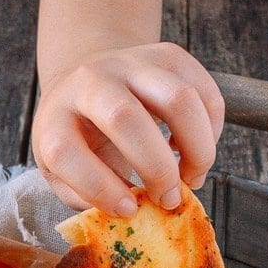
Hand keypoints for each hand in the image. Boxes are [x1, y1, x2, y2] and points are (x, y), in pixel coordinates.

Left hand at [32, 43, 223, 215]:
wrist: (83, 84)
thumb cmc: (77, 140)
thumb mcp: (63, 174)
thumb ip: (86, 197)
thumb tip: (130, 212)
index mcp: (55, 119)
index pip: (66, 153)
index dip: (101, 190)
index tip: (129, 210)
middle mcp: (89, 83)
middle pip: (126, 119)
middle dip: (158, 170)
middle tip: (169, 199)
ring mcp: (130, 63)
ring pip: (179, 98)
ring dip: (197, 149)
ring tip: (191, 177)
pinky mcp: (167, 55)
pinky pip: (205, 91)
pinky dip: (211, 129)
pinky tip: (194, 150)